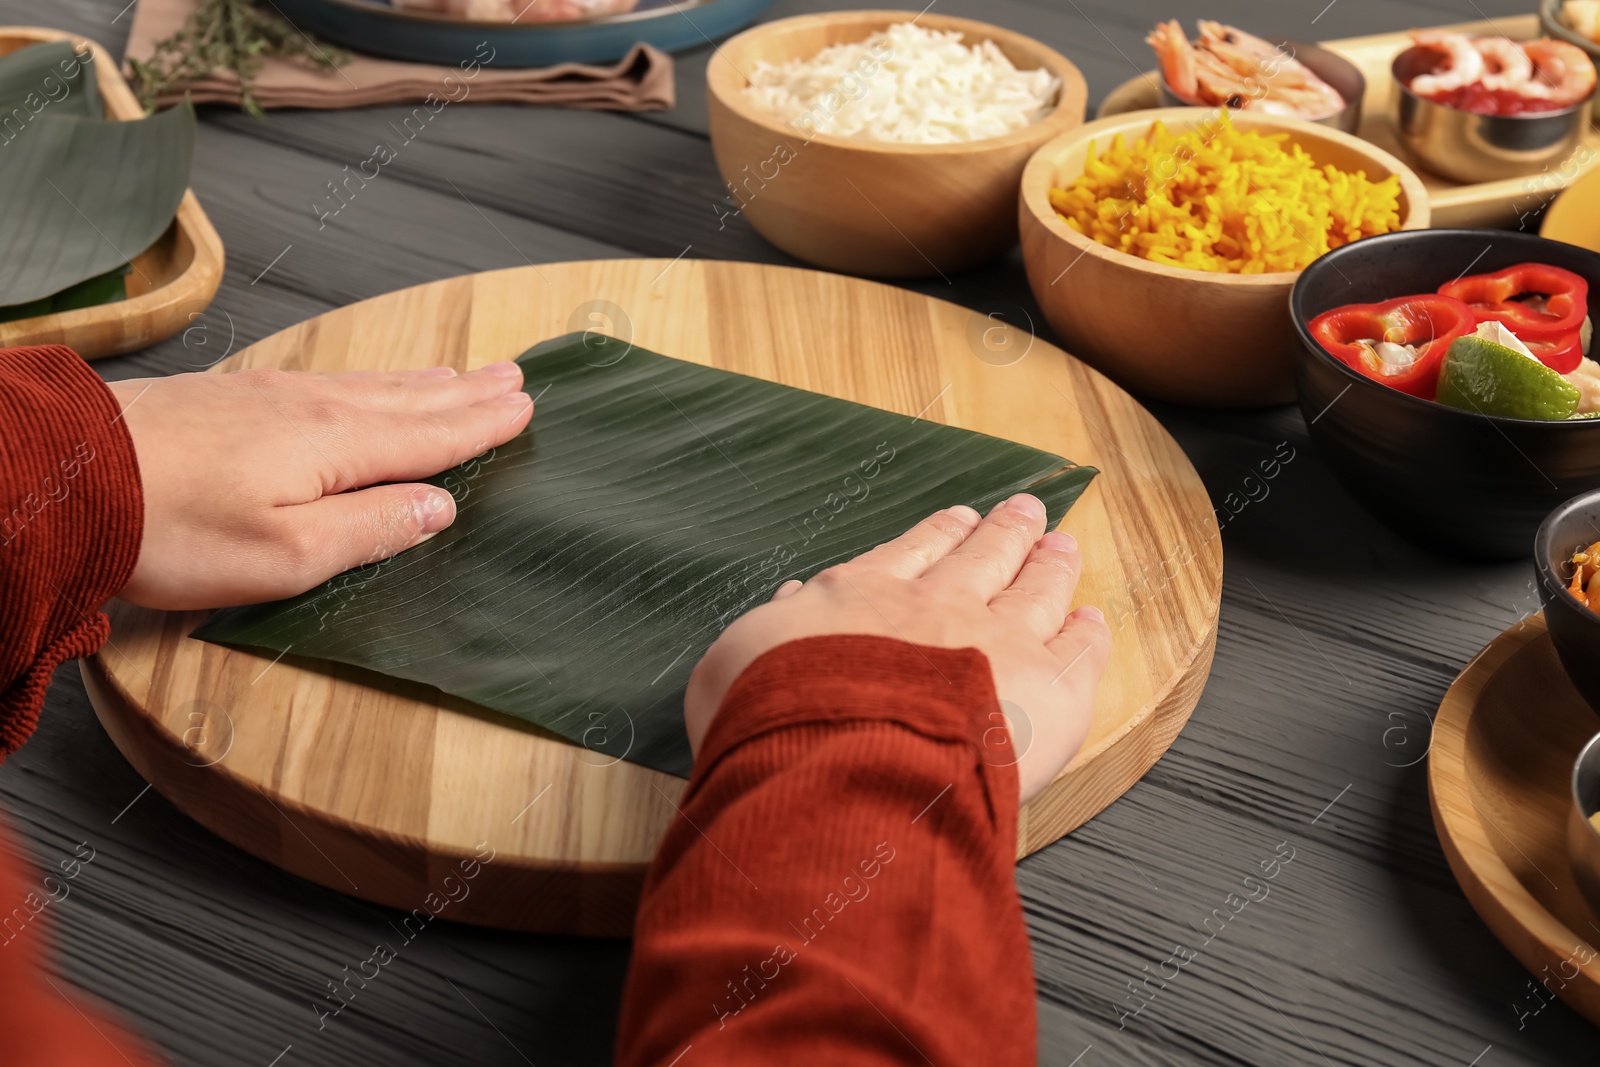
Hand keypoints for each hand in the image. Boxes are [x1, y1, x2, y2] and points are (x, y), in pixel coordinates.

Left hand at [108, 363, 532, 609]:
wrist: (62, 474)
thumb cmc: (169, 527)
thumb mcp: (284, 555)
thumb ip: (370, 529)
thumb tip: (438, 507)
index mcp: (337, 446)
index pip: (431, 434)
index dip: (482, 425)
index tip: (526, 407)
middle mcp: (313, 408)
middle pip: (410, 398)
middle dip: (467, 390)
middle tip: (514, 375)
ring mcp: (270, 395)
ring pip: (370, 384)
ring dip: (424, 380)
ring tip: (460, 373)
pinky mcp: (232, 397)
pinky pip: (329, 380)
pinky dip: (370, 380)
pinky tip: (364, 384)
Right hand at [684, 494, 1110, 803]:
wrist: (839, 761)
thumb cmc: (776, 723)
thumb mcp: (736, 665)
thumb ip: (773, 627)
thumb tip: (792, 597)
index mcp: (861, 598)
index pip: (910, 555)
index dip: (938, 535)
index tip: (958, 517)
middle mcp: (935, 608)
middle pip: (982, 557)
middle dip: (1004, 533)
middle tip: (1026, 512)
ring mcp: (998, 642)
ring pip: (1035, 590)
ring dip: (1050, 566)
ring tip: (1063, 548)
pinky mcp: (1050, 689)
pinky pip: (1081, 650)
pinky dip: (1089, 632)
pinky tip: (1094, 622)